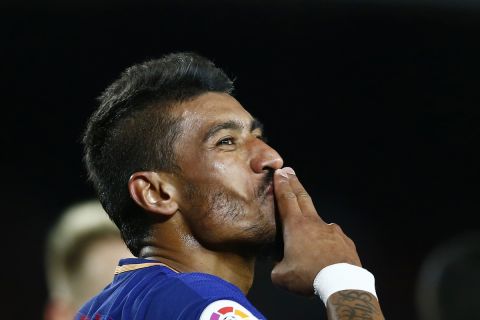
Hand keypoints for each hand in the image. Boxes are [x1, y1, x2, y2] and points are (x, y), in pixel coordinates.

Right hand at [270, 167, 361, 295]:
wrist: (342, 283)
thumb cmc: (308, 277)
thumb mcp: (281, 275)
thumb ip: (277, 266)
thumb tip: (279, 266)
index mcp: (295, 226)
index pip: (286, 199)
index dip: (281, 185)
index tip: (279, 173)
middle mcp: (314, 223)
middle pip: (302, 198)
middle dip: (294, 184)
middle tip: (289, 172)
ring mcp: (332, 230)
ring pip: (318, 221)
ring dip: (310, 220)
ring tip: (306, 233)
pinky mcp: (345, 241)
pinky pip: (332, 237)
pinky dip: (326, 240)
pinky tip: (325, 252)